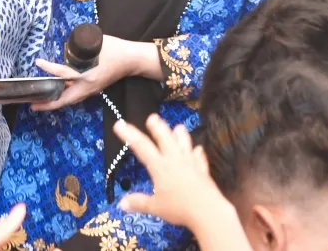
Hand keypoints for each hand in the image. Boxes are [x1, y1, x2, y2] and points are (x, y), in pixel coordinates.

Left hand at [31, 35, 150, 110]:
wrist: (133, 60)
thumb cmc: (116, 49)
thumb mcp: (97, 43)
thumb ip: (80, 45)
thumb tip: (64, 46)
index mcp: (88, 75)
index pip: (64, 73)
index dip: (50, 69)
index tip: (38, 63)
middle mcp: (89, 86)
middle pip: (65, 100)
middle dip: (48, 104)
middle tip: (33, 105)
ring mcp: (92, 90)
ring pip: (70, 99)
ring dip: (56, 102)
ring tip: (41, 102)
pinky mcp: (94, 89)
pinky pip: (76, 95)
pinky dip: (64, 96)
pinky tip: (56, 93)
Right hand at [114, 116, 232, 231]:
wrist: (207, 210)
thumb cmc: (178, 208)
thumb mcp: (155, 207)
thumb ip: (138, 203)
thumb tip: (122, 204)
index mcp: (160, 166)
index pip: (141, 147)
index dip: (129, 134)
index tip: (119, 124)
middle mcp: (175, 160)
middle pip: (165, 138)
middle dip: (157, 127)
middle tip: (153, 117)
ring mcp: (190, 164)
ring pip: (184, 144)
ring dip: (181, 135)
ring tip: (178, 127)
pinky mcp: (202, 171)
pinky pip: (199, 158)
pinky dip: (198, 153)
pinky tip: (198, 149)